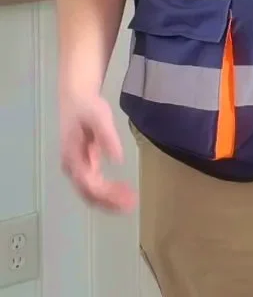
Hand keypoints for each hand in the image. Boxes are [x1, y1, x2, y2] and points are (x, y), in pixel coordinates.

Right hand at [60, 92, 137, 212]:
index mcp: (73, 157)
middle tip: (131, 203)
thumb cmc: (87, 106)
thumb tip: (118, 159)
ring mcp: (77, 167)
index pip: (89, 184)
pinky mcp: (84, 164)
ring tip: (130, 200)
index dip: (107, 195)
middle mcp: (73, 167)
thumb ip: (108, 137)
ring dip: (109, 200)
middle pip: (89, 194)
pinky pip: (94, 184)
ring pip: (91, 193)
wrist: (75, 96)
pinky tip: (121, 190)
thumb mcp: (99, 117)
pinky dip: (107, 191)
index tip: (126, 198)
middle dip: (109, 202)